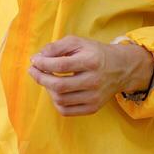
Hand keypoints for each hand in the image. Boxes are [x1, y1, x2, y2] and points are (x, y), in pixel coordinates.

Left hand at [28, 36, 153, 116]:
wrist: (120, 68)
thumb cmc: (94, 53)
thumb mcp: (78, 42)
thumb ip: (57, 46)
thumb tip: (38, 57)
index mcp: (91, 61)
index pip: (61, 65)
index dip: (43, 63)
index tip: (34, 60)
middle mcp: (94, 81)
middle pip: (59, 85)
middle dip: (40, 78)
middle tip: (33, 70)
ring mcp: (94, 97)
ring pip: (60, 99)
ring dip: (47, 89)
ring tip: (47, 79)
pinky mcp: (93, 108)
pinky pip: (66, 111)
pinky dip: (56, 101)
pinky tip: (55, 91)